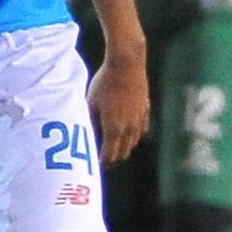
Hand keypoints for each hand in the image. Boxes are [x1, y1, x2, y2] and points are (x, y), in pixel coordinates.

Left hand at [89, 46, 149, 164]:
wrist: (126, 64)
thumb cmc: (104, 82)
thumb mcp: (90, 102)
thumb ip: (89, 122)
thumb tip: (86, 135)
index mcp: (114, 129)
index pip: (109, 156)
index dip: (102, 163)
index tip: (94, 167)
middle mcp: (129, 128)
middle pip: (123, 152)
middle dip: (113, 158)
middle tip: (103, 159)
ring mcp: (140, 120)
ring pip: (133, 142)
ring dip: (124, 147)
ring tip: (115, 147)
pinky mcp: (145, 110)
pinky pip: (141, 130)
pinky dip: (133, 135)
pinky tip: (128, 133)